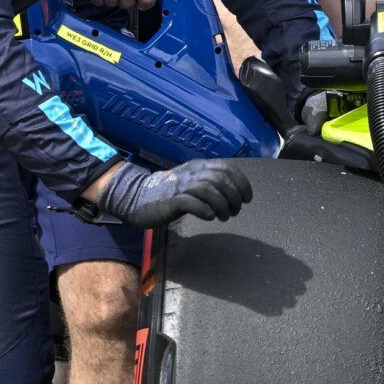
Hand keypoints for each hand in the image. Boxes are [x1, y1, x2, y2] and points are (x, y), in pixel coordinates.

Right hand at [87, 158, 253, 228]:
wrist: (135, 197)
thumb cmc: (168, 193)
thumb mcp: (191, 182)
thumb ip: (210, 184)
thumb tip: (234, 193)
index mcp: (199, 166)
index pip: (228, 168)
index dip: (242, 183)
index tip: (247, 198)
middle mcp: (191, 173)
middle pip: (221, 180)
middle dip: (234, 197)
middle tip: (235, 211)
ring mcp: (180, 185)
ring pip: (210, 190)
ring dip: (222, 206)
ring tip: (224, 217)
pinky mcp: (171, 200)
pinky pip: (192, 202)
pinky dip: (205, 211)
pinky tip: (209, 217)